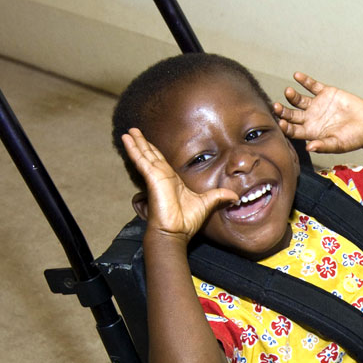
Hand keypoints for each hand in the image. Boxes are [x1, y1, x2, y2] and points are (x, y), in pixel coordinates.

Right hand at [122, 129, 237, 240]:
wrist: (175, 231)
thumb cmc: (186, 221)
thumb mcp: (207, 204)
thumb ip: (219, 196)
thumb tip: (235, 196)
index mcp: (172, 180)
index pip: (160, 160)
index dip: (154, 150)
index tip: (147, 141)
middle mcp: (162, 176)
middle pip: (150, 154)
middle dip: (142, 142)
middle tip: (134, 130)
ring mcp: (155, 176)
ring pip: (144, 154)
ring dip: (136, 142)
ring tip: (128, 131)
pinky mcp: (151, 178)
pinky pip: (141, 160)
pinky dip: (133, 149)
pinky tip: (127, 139)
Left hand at [273, 72, 362, 154]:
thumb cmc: (353, 139)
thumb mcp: (339, 144)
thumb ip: (324, 146)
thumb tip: (309, 148)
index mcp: (311, 132)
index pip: (293, 130)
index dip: (286, 127)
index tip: (281, 123)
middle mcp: (311, 118)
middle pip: (292, 114)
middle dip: (283, 111)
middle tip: (276, 107)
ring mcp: (317, 105)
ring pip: (299, 99)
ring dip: (291, 95)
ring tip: (288, 92)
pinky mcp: (326, 93)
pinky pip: (312, 86)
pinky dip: (304, 81)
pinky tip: (297, 76)